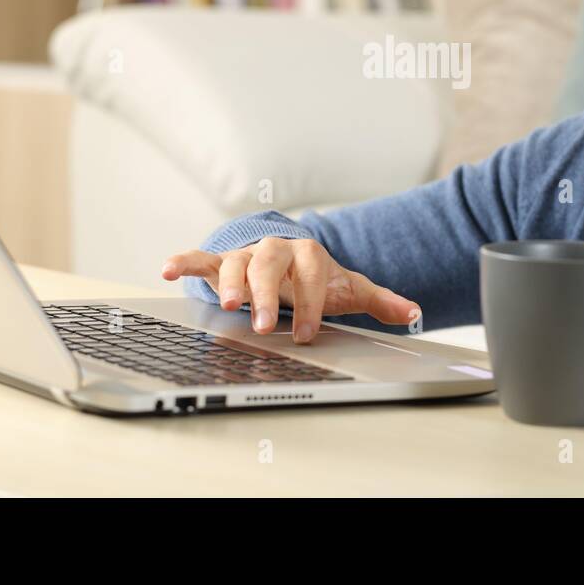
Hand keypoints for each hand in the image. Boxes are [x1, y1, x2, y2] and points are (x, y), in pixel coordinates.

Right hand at [161, 237, 422, 343]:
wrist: (288, 259)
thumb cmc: (315, 278)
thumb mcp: (348, 288)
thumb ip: (380, 300)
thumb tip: (415, 313)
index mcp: (307, 254)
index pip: (310, 275)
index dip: (310, 303)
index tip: (307, 334)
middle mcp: (274, 250)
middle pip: (269, 265)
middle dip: (268, 295)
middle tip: (264, 325)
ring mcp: (245, 255)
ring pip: (235, 263)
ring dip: (230, 283)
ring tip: (228, 304)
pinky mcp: (219, 262)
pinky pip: (200, 259)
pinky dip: (184, 261)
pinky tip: (167, 269)